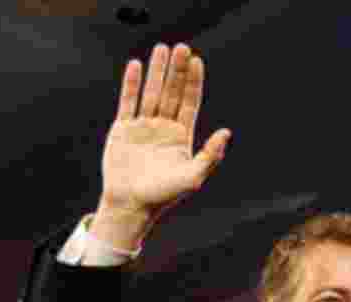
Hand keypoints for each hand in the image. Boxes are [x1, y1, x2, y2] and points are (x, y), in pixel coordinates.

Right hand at [92, 43, 230, 249]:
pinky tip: (137, 66)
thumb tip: (227, 132)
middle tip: (181, 48)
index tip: (196, 61)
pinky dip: (132, 84)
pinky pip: (128, 102)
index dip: (193, 83)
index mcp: (181, 138)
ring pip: (151, 93)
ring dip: (156, 72)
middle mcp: (163, 129)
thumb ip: (210, 155)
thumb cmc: (163, 196)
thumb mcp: (193, 177)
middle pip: (171, 93)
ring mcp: (143, 127)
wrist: (131, 205)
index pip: (189, 104)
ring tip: (162, 49)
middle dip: (176, 71)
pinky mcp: (123, 129)